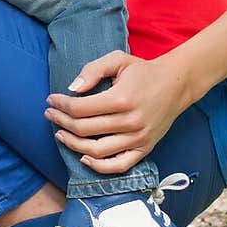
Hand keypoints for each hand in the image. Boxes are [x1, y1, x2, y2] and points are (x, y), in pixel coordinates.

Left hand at [44, 50, 187, 174]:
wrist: (176, 84)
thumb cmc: (143, 71)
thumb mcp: (118, 59)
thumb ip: (93, 70)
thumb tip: (72, 89)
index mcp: (121, 99)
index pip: (80, 108)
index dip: (61, 105)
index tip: (51, 100)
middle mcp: (130, 122)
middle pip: (84, 129)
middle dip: (61, 121)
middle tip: (50, 114)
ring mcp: (138, 138)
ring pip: (96, 151)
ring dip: (73, 144)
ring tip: (60, 133)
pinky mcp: (144, 149)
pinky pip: (118, 166)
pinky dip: (98, 166)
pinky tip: (83, 158)